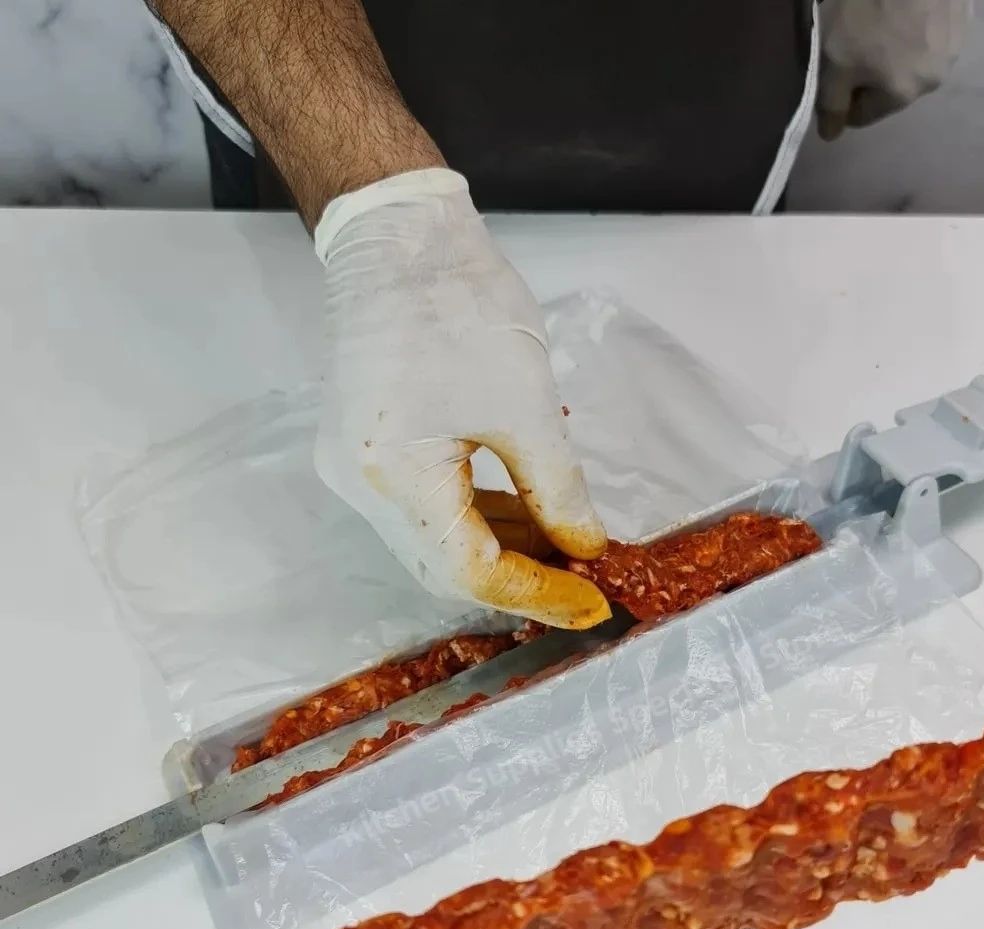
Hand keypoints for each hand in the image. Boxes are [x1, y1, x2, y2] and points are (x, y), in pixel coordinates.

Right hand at [313, 169, 610, 628]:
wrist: (399, 237)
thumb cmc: (460, 305)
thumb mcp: (527, 406)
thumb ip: (558, 490)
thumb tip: (585, 545)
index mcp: (394, 476)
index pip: (471, 570)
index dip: (537, 594)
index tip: (593, 602)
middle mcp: (361, 487)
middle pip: (446, 567)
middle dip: (520, 579)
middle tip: (582, 585)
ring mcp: (356, 469)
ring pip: (436, 540)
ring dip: (502, 548)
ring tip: (564, 548)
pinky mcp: (367, 449)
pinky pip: (426, 506)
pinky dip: (477, 517)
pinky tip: (526, 514)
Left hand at [816, 0, 972, 139]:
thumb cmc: (867, 9)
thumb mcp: (834, 60)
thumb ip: (831, 102)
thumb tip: (832, 135)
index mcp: (900, 96)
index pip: (862, 115)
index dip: (843, 95)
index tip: (835, 69)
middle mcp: (933, 81)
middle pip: (891, 90)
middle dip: (872, 72)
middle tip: (860, 39)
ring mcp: (954, 49)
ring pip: (914, 63)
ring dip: (898, 50)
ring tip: (886, 21)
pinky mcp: (965, 19)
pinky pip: (933, 36)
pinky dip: (919, 28)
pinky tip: (909, 8)